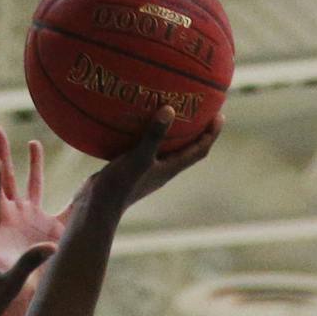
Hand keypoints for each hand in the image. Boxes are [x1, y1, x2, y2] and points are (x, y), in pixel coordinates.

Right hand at [0, 127, 70, 295]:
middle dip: (0, 152)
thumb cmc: (47, 277)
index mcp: (33, 218)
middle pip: (7, 178)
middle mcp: (14, 218)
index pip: (33, 185)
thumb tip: (104, 203)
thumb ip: (77, 221)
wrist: (28, 301)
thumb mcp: (65, 242)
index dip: (34, 164)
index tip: (33, 142)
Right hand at [84, 105, 222, 213]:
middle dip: (197, 129)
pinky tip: (136, 116)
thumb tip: (170, 109)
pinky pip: (144, 144)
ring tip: (172, 106)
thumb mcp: (138, 159)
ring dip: (172, 130)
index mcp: (170, 169)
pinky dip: (146, 131)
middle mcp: (162, 169)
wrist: (96, 208)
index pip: (199, 151)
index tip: (220, 115)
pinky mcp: (130, 166)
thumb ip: (154, 136)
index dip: (211, 134)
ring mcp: (146, 168)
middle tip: (201, 107)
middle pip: (187, 148)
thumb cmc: (120, 187)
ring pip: (165, 146)